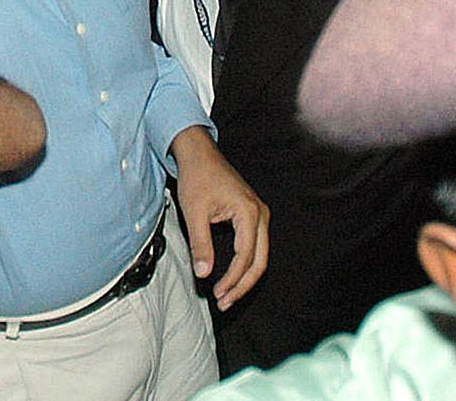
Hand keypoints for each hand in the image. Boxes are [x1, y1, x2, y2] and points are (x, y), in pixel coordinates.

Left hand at [171, 126, 268, 310]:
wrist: (198, 154)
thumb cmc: (197, 176)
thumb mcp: (194, 211)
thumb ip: (200, 244)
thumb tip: (203, 273)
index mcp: (249, 213)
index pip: (245, 256)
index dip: (232, 279)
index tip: (218, 294)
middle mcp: (260, 215)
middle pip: (259, 261)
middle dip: (242, 285)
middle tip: (225, 302)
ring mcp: (258, 215)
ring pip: (259, 256)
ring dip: (244, 278)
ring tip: (226, 295)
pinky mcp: (251, 216)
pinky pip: (253, 246)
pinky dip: (244, 264)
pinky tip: (230, 277)